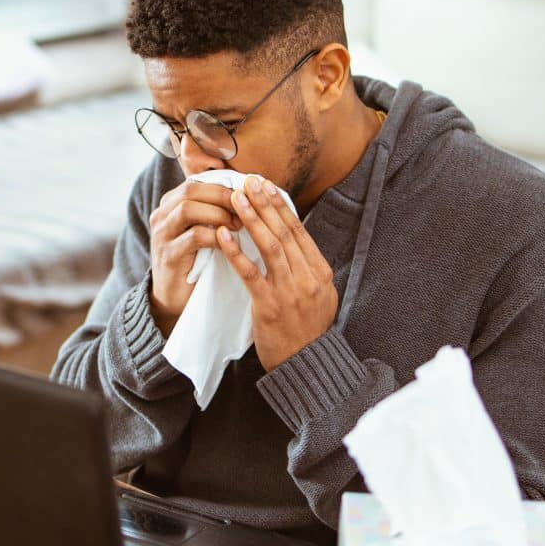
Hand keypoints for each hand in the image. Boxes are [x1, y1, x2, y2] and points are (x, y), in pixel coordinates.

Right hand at [148, 180, 241, 334]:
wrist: (174, 297)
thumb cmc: (196, 259)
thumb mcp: (203, 229)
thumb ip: (214, 209)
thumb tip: (249, 190)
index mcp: (170, 204)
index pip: (196, 181)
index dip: (223, 185)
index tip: (247, 195)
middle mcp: (161, 215)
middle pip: (190, 190)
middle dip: (222, 196)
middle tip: (247, 206)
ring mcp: (162, 235)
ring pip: (188, 209)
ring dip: (219, 214)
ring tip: (239, 225)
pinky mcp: (168, 256)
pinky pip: (194, 237)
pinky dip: (216, 237)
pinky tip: (230, 243)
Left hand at [217, 174, 338, 370]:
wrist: (305, 364)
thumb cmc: (307, 328)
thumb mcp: (319, 294)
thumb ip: (306, 266)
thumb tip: (291, 236)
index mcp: (321, 272)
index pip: (298, 230)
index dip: (280, 205)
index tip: (265, 185)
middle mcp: (308, 278)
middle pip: (284, 232)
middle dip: (265, 203)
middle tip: (248, 181)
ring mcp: (290, 292)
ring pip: (270, 247)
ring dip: (252, 219)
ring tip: (235, 198)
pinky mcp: (269, 306)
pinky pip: (251, 273)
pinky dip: (236, 252)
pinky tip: (223, 234)